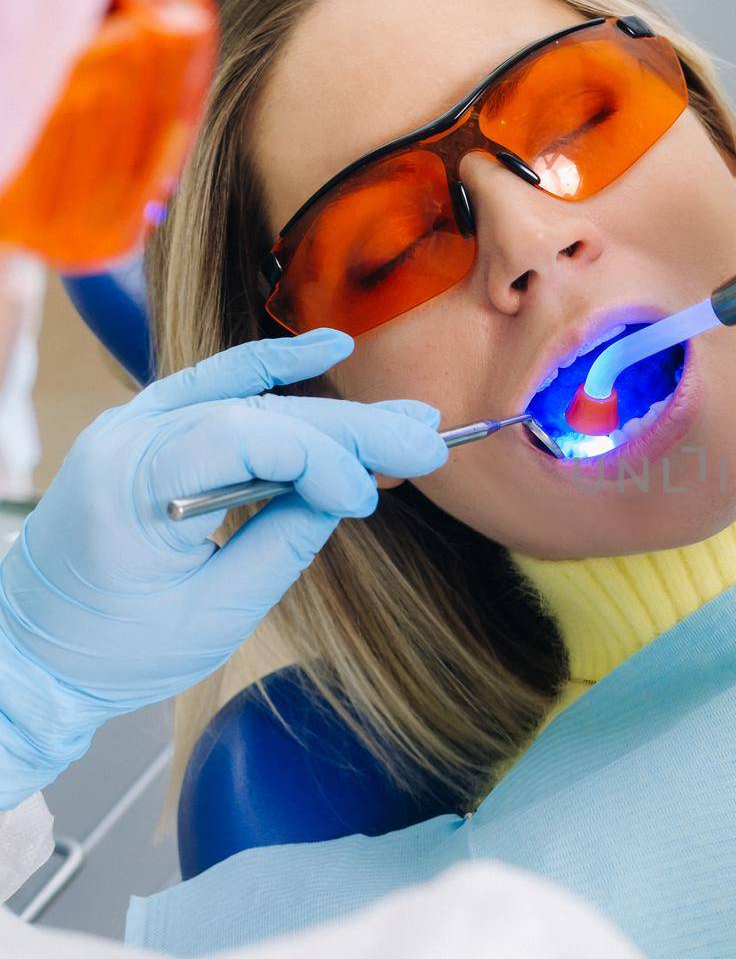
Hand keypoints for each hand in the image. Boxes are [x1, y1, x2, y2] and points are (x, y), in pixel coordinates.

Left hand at [0, 330, 446, 805]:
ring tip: (408, 421)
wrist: (30, 651)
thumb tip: (344, 493)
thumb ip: (283, 543)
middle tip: (430, 441)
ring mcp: (133, 427)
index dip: (321, 459)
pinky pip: (217, 388)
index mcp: (131, 484)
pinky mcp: (147, 434)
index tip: (371, 500)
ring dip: (332, 411)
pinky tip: (329, 350)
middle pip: (260, 412)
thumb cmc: (114, 649)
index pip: (246, 439)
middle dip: (352, 430)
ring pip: (250, 400)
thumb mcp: (212, 615)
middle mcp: (127, 437)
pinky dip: (274, 372)